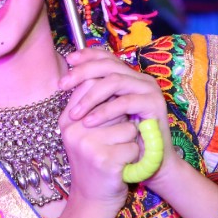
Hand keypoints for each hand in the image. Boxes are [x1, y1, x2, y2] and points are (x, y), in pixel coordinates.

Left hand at [59, 48, 175, 187]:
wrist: (147, 162)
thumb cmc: (122, 138)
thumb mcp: (102, 113)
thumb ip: (90, 95)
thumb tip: (64, 81)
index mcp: (128, 76)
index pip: (106, 56)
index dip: (87, 55)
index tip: (68, 60)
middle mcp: (140, 78)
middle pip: (108, 65)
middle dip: (82, 73)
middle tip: (62, 86)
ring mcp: (149, 89)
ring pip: (115, 81)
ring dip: (90, 96)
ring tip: (74, 114)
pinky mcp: (155, 104)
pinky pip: (125, 102)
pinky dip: (105, 111)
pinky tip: (90, 122)